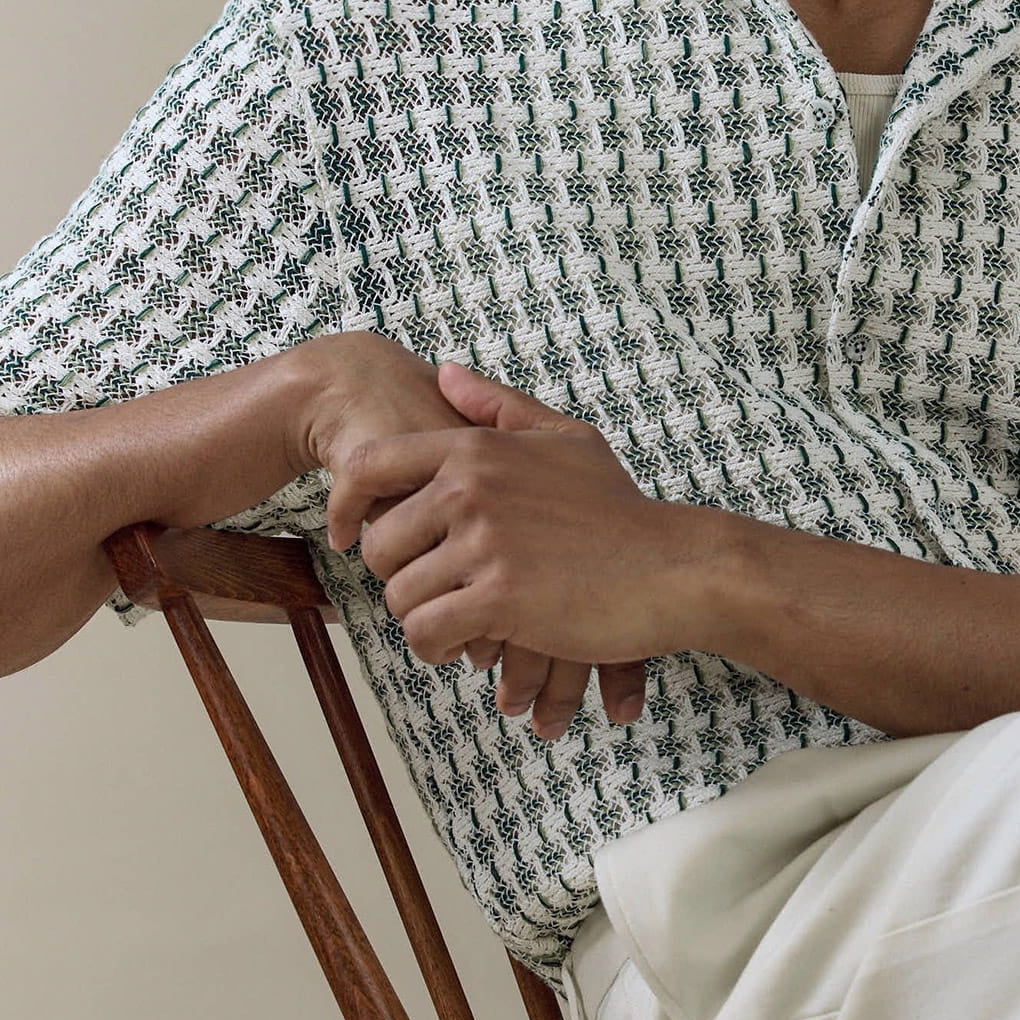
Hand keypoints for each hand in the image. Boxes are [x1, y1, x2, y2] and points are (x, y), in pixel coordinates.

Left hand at [327, 361, 722, 724]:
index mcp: (476, 448)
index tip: (343, 534)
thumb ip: (499, 407)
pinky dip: (440, 648)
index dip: (344, 504)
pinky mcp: (500, 597)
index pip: (371, 467)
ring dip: (422, 621)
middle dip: (397, 578)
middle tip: (431, 594)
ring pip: (402, 596)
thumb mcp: (565, 440)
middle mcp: (470, 488)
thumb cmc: (621, 510)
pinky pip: (429, 632)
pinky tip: (467, 647)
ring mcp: (484, 542)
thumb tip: (443, 372)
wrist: (676, 567)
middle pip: (379, 544)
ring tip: (454, 628)